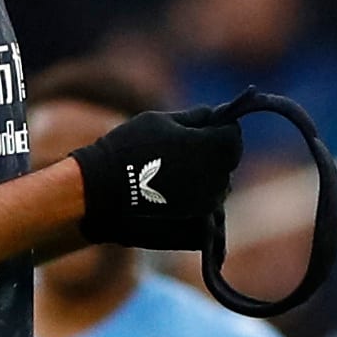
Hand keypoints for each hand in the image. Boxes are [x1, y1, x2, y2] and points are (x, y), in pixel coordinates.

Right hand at [70, 105, 241, 249]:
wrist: (104, 188)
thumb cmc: (130, 147)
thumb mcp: (160, 120)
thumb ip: (194, 118)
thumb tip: (215, 115)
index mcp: (214, 147)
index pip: (232, 133)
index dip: (218, 127)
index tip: (202, 126)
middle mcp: (219, 177)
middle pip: (226, 159)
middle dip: (211, 150)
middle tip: (180, 146)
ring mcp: (209, 202)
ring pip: (217, 182)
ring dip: (204, 173)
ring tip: (171, 168)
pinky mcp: (197, 221)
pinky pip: (206, 203)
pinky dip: (195, 194)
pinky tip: (171, 186)